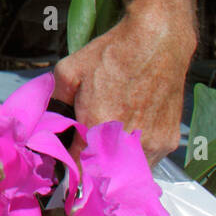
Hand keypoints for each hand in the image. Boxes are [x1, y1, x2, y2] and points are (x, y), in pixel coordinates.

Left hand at [51, 9, 195, 166]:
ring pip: (127, 171)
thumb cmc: (111, 54)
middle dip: (91, 169)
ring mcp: (152, 144)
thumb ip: (54, 104)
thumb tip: (46, 126)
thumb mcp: (68, 73)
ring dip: (115, 165)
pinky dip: (134, 155)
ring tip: (107, 144)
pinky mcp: (169, 142)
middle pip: (103, 174)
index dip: (69, 170)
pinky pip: (147, 160)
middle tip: (84, 155)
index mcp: (97, 126)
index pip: (78, 169)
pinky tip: (128, 136)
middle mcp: (127, 141)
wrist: (156, 41)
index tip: (65, 166)